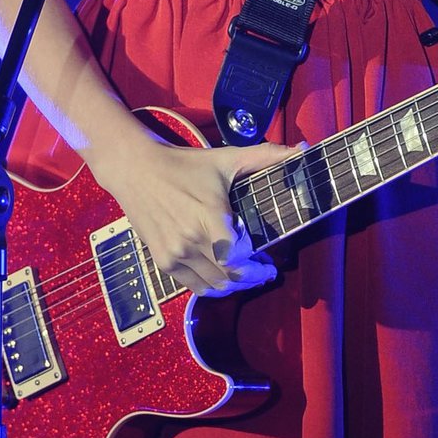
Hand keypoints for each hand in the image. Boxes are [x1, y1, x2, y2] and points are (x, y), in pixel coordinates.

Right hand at [91, 124, 293, 297]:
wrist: (136, 169)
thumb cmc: (184, 165)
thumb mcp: (226, 159)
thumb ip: (265, 157)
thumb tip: (301, 151)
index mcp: (209, 216)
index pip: (239, 259)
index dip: (258, 267)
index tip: (270, 264)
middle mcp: (191, 240)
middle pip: (230, 277)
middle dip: (252, 279)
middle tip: (264, 273)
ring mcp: (175, 253)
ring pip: (213, 286)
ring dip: (234, 286)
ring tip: (245, 276)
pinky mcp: (163, 260)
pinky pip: (193, 286)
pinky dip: (211, 286)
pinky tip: (222, 277)